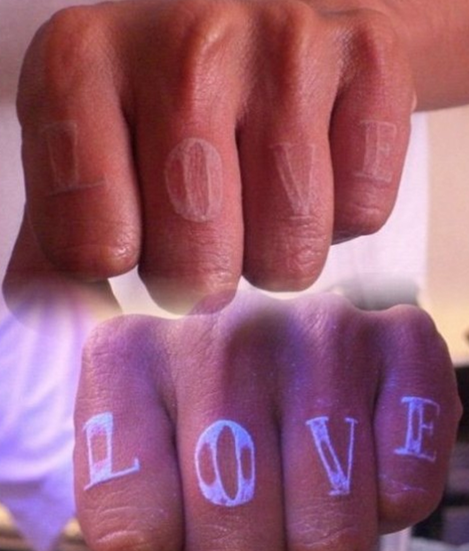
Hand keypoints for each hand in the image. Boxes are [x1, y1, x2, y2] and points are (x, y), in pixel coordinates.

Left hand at [10, 0, 413, 310]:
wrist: (258, 24)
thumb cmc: (163, 114)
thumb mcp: (88, 167)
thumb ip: (60, 259)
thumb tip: (64, 346)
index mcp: (79, 68)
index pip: (93, 251)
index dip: (124, 264)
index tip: (133, 234)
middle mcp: (183, 43)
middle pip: (198, 270)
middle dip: (204, 274)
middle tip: (205, 222)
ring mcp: (285, 43)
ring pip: (290, 254)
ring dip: (274, 251)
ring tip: (259, 191)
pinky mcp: (371, 56)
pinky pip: (363, 214)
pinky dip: (340, 216)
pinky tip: (315, 163)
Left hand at [73, 292, 460, 550]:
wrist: (280, 435)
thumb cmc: (196, 491)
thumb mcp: (141, 550)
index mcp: (124, 357)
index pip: (130, 535)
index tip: (170, 525)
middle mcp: (218, 324)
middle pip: (230, 547)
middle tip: (244, 516)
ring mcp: (317, 324)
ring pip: (329, 535)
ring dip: (315, 542)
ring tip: (298, 488)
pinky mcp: (404, 338)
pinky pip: (407, 490)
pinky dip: (384, 506)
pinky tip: (357, 459)